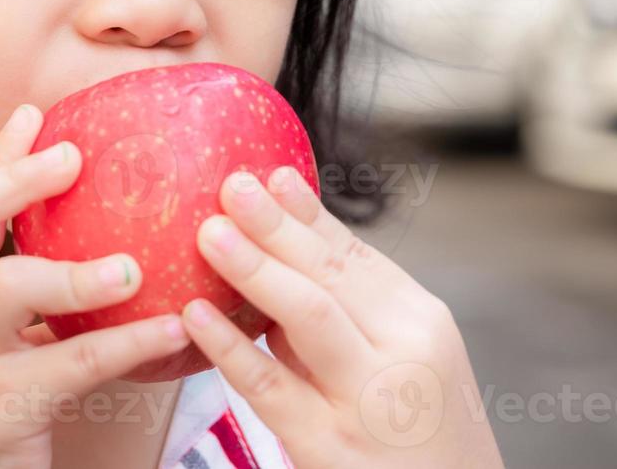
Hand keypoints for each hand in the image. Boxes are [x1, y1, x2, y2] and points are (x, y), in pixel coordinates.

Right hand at [0, 104, 190, 468]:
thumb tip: (101, 243)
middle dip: (13, 181)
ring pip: (8, 291)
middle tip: (72, 156)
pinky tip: (173, 330)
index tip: (35, 111)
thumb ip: (25, 294)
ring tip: (133, 265)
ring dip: (74, 272)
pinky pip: (70, 365)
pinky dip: (127, 344)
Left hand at [179, 167, 504, 468]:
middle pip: (332, 274)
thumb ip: (349, 319)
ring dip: (254, 268)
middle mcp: (403, 350)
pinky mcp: (331, 447)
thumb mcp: (405, 364)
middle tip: (230, 185)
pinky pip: (271, 388)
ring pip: (308, 317)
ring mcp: (368, 400)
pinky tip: (195, 318)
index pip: (356, 255)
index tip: (271, 174)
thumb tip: (275, 265)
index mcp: (422, 320)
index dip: (309, 215)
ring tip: (209, 232)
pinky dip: (230, 348)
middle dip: (276, 226)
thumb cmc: (421, 438)